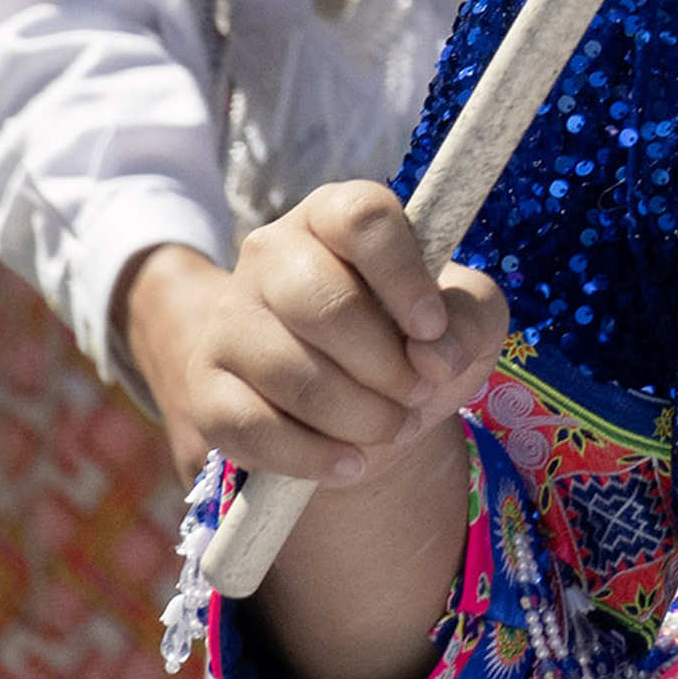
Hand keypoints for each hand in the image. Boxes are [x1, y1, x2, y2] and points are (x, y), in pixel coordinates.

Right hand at [122, 195, 513, 484]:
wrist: (368, 409)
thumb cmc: (419, 342)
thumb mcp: (468, 320)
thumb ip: (470, 318)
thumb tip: (434, 352)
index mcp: (334, 215)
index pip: (360, 218)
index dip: (403, 276)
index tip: (432, 328)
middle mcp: (269, 254)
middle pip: (322, 303)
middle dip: (384, 362)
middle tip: (419, 390)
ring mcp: (228, 321)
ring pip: (289, 372)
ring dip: (359, 414)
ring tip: (395, 427)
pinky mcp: (207, 389)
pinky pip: (252, 428)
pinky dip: (313, 455)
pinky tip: (352, 463)